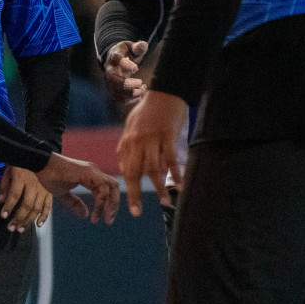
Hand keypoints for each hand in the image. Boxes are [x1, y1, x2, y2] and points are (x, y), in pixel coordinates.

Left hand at [0, 165, 52, 231]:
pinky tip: (38, 224)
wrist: (37, 155)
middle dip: (18, 218)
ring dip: (28, 221)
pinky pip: (48, 206)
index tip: (3, 216)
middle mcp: (34, 185)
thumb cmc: (19, 163)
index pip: (14, 195)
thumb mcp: (8, 171)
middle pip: (27, 205)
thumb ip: (4, 186)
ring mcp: (44, 189)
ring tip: (20, 229)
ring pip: (37, 208)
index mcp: (22, 178)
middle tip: (11, 228)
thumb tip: (1, 201)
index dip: (9, 206)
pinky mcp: (50, 192)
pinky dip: (44, 216)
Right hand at [35, 153, 120, 223]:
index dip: (106, 205)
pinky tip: (96, 211)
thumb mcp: (62, 194)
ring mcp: (92, 171)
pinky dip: (102, 200)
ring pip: (112, 187)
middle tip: (108, 221)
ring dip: (111, 204)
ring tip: (105, 218)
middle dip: (113, 206)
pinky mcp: (89, 172)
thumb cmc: (48, 176)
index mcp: (89, 176)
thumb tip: (85, 215)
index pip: (106, 191)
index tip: (101, 219)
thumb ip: (74, 203)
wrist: (40, 164)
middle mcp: (94, 172)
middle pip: (113, 188)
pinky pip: (102, 187)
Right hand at [102, 41, 148, 109]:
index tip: (136, 68)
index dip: (126, 65)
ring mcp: (109, 82)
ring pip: (115, 92)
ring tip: (142, 89)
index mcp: (114, 57)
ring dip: (131, 94)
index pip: (116, 60)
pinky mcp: (113, 90)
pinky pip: (119, 99)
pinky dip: (131, 100)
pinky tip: (140, 95)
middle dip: (127, 85)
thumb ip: (138, 47)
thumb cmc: (126, 53)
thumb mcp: (131, 47)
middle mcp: (109, 70)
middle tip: (141, 83)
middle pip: (112, 80)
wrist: (116, 60)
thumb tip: (143, 45)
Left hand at [117, 89, 186, 217]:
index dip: (127, 187)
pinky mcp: (168, 135)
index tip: (130, 203)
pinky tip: (180, 185)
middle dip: (136, 194)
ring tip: (166, 202)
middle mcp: (137, 142)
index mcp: (128, 141)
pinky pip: (171, 158)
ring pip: (154, 168)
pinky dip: (176, 173)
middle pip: (135, 172)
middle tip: (137, 211)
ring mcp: (152, 139)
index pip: (125, 169)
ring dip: (160, 187)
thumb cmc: (148, 110)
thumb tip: (124, 166)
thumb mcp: (131, 126)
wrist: (165, 91)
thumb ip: (127, 146)